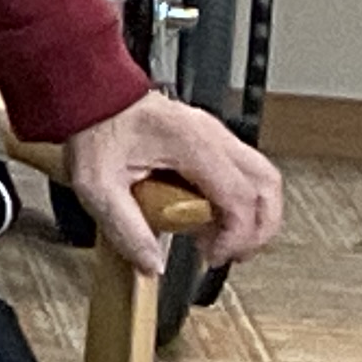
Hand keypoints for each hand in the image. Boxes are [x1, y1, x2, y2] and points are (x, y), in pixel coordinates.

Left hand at [60, 91, 284, 276]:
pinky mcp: (209, 141)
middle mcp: (213, 136)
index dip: (235, 235)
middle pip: (267, 185)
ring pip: (263, 178)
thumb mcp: (99, 187)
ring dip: (255, 215)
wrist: (93, 96)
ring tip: (224, 242)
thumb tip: (152, 265)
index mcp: (192, 144)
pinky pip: (244, 173)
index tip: (213, 256)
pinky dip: (240, 202)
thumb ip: (126, 229)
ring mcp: (215, 136)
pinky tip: (211, 220)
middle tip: (233, 254)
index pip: (240, 196)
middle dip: (260, 229)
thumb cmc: (96, 129)